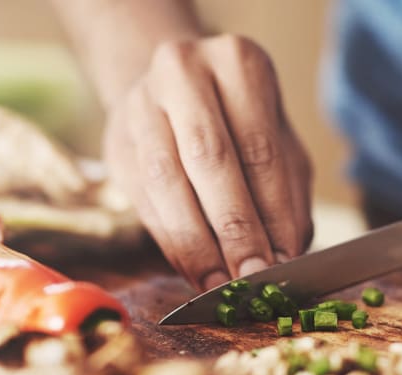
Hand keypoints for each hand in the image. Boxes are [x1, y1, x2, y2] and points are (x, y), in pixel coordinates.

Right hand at [103, 34, 312, 289]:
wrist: (172, 92)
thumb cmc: (239, 124)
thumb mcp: (278, 144)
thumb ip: (286, 196)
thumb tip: (285, 257)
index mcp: (237, 63)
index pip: (260, 149)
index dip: (272, 212)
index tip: (284, 262)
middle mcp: (183, 73)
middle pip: (210, 159)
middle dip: (234, 228)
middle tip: (252, 277)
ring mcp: (141, 105)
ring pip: (167, 181)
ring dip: (196, 242)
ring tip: (220, 284)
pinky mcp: (115, 142)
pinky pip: (143, 199)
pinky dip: (171, 242)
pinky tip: (194, 271)